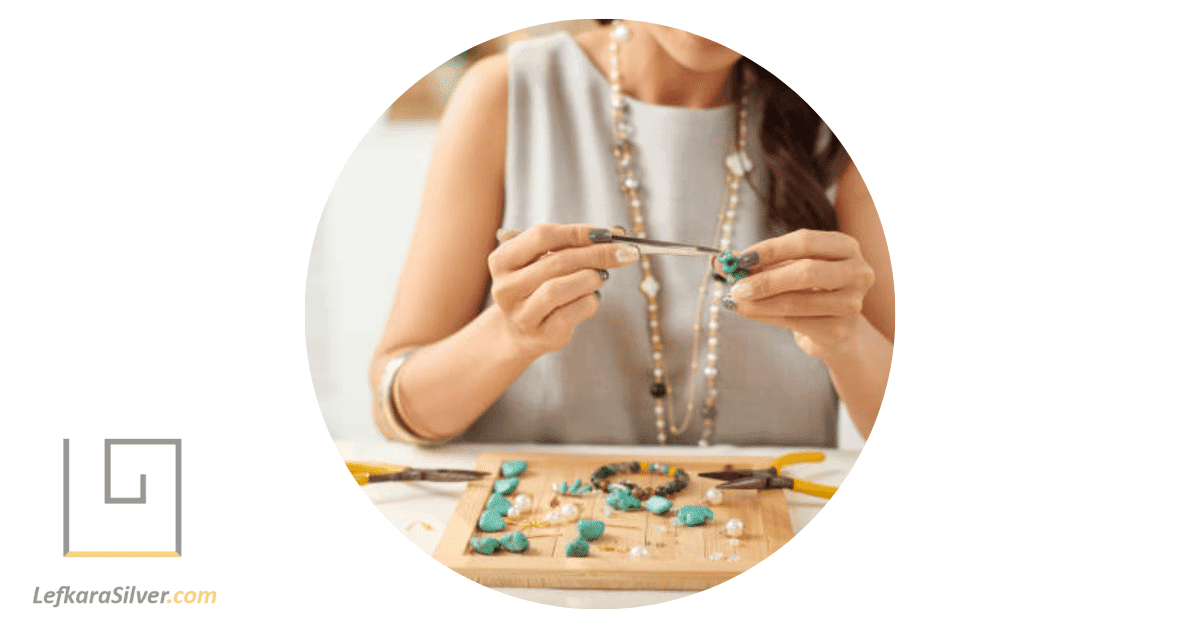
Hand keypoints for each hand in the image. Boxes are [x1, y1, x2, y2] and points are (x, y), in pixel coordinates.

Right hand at [488, 224, 638, 356]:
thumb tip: (618, 235)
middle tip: (625, 252)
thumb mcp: (546, 259)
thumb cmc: (539, 285)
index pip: (542, 236)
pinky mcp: (542, 334)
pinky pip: (573, 312)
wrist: (521, 330)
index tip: (608, 233)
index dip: (578, 232)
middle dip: (596, 254)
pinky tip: (593, 296)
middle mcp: (506, 288)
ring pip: (560, 288)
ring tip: (602, 275)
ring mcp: (522, 314)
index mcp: (502, 260)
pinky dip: (590, 300)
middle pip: (556, 262)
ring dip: (591, 278)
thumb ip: (574, 244)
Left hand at [720, 229, 874, 359]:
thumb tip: (719, 261)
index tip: (741, 258)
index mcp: (846, 247)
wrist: (836, 330)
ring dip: (759, 302)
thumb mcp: (788, 269)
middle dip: (765, 279)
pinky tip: (746, 311)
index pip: (805, 242)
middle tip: (736, 285)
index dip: (771, 249)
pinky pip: (794, 322)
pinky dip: (765, 316)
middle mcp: (857, 272)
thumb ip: (759, 263)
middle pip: (806, 272)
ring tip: (734, 300)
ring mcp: (851, 303)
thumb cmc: (809, 291)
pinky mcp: (839, 330)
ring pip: (796, 301)